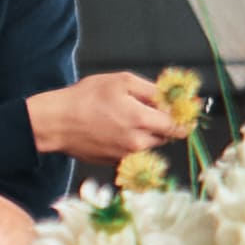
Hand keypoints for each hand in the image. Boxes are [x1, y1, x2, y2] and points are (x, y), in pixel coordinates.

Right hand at [30, 72, 187, 160]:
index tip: (190, 111)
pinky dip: (132, 141)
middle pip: (166, 136)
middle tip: (153, 108)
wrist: (55, 122)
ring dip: (149, 133)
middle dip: (165, 123)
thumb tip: (172, 98)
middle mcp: (137, 143)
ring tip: (129, 117)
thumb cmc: (85, 98)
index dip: (186, 118)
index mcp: (142, 121)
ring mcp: (126, 156)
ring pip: (150, 145)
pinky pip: (133, 152)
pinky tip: (116, 128)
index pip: (178, 126)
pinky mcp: (114, 162)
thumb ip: (152, 91)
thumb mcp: (121, 82)